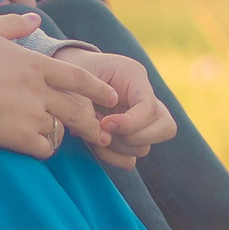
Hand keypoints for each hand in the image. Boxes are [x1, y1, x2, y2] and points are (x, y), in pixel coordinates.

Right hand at [0, 13, 114, 158]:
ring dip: (60, 134)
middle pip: (77, 110)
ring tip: (61, 138)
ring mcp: (30, 115)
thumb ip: (14, 23)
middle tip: (101, 134)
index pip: (79, 78)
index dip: (98, 89)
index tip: (112, 98)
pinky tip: (38, 145)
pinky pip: (42, 147)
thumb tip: (35, 19)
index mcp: (36, 65)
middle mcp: (39, 91)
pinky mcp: (17, 137)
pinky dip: (43, 147)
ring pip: (59, 130)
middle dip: (92, 123)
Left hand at [51, 47, 175, 166]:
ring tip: (93, 130)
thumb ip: (85, 106)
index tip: (105, 124)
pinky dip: (113, 157)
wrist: (64, 74)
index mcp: (134, 76)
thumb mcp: (75, 81)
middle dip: (132, 137)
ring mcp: (141, 118)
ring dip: (117, 146)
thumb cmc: (71, 71)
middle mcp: (145, 98)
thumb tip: (103, 138)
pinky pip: (131, 159)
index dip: (130, 122)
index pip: (150, 107)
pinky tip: (95, 145)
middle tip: (103, 129)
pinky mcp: (130, 135)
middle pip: (164, 128)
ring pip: (145, 147)